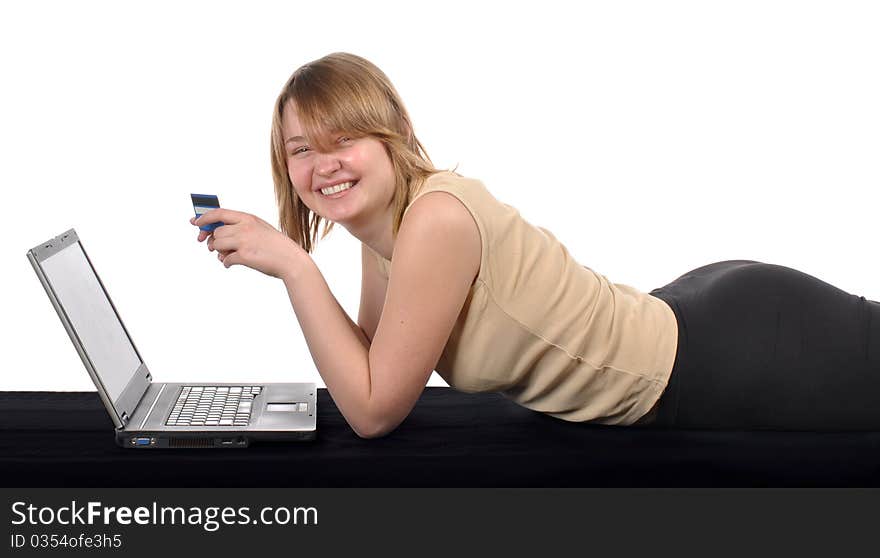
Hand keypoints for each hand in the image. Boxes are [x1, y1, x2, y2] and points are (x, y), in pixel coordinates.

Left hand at [191, 208, 305, 279]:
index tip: (195, 222)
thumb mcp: (259, 229)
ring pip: (218, 245)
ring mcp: (244, 241)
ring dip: (219, 252)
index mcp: (248, 218)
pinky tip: (232, 264)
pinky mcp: (244, 256)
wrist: (291, 260)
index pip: (219, 213)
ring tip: (227, 256)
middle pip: (216, 232)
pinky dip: (226, 263)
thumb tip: (215, 236)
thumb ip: (240, 228)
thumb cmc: (276, 246)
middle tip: (211, 247)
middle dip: (213, 241)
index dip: (204, 217)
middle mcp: (244, 227)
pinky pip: (225, 259)